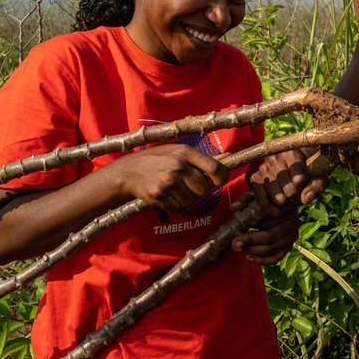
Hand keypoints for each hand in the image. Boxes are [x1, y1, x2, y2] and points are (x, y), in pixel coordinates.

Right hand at [111, 144, 228, 210]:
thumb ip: (205, 158)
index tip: (219, 181)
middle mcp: (178, 166)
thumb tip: (229, 156)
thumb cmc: (159, 159)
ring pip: (192, 201)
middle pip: (204, 189)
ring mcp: (168, 182)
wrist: (129, 171)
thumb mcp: (180, 151)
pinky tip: (166, 194)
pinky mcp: (159, 195)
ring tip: (174, 188)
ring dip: (186, 198)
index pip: (215, 168)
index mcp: (186, 152)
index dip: (221, 178)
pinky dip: (175, 204)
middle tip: (187, 184)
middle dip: (198, 190)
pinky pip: (178, 207)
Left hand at [231, 196, 299, 264]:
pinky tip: (249, 257)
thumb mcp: (255, 197)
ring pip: (272, 249)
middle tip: (234, 244)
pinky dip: (262, 260)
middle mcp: (293, 223)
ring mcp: (292, 237)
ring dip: (254, 251)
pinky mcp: (289, 247)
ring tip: (240, 249)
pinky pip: (276, 258)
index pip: (268, 223)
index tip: (236, 235)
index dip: (252, 229)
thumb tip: (233, 208)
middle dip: (250, 242)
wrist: (276, 206)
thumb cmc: (264, 202)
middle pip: (270, 237)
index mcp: (286, 210)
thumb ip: (244, 201)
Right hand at [250, 149, 327, 216]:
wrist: (293, 169)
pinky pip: (263, 201)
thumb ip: (317, 186)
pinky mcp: (255, 178)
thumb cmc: (309, 172)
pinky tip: (278, 210)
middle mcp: (275, 158)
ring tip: (291, 201)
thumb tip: (306, 199)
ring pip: (278, 198)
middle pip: (289, 190)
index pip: (299, 180)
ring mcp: (264, 168)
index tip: (307, 190)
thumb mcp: (319, 176)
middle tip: (299, 199)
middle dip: (297, 200)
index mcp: (292, 153)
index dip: (305, 190)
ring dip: (287, 205)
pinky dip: (272, 209)